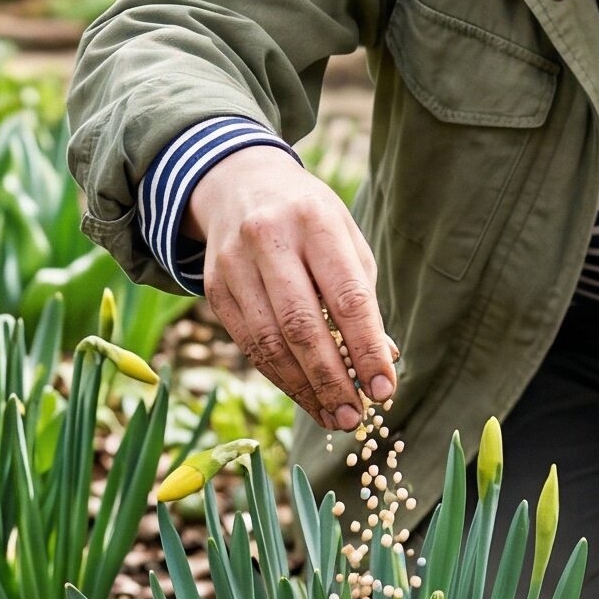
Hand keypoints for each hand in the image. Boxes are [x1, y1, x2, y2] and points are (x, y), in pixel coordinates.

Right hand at [186, 145, 397, 431]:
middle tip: (355, 417)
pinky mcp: (213, 287)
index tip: (385, 388)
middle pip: (302, 325)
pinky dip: (278, 377)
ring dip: (304, 389)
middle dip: (332, 379)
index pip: (347, 297)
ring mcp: (234, 264)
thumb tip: (383, 358)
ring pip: (269, 342)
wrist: (238, 181)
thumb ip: (362, 295)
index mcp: (315, 221)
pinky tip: (303, 396)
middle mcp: (268, 239)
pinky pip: (248, 343)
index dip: (367, 348)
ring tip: (333, 416)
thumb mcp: (344, 238)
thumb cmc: (308, 218)